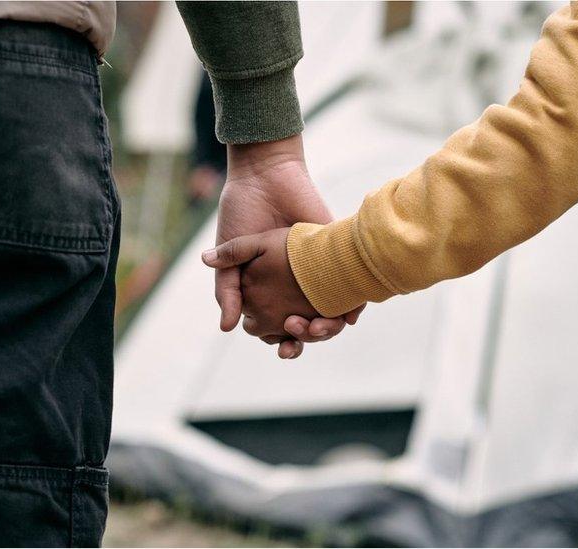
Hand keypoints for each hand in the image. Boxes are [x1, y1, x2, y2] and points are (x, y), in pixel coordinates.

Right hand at [216, 134, 361, 356]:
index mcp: (268, 290)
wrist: (265, 178)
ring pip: (330, 315)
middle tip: (298, 331)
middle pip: (307, 327)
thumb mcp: (230, 255)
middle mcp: (294, 286)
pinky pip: (352, 291)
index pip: (280, 329)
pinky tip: (346, 316)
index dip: (283, 343)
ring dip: (327, 330)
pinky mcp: (336, 258)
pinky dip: (352, 308)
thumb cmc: (242, 213)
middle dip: (306, 339)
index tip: (283, 345)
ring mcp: (317, 274)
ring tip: (316, 327)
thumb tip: (225, 327)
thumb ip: (227, 290)